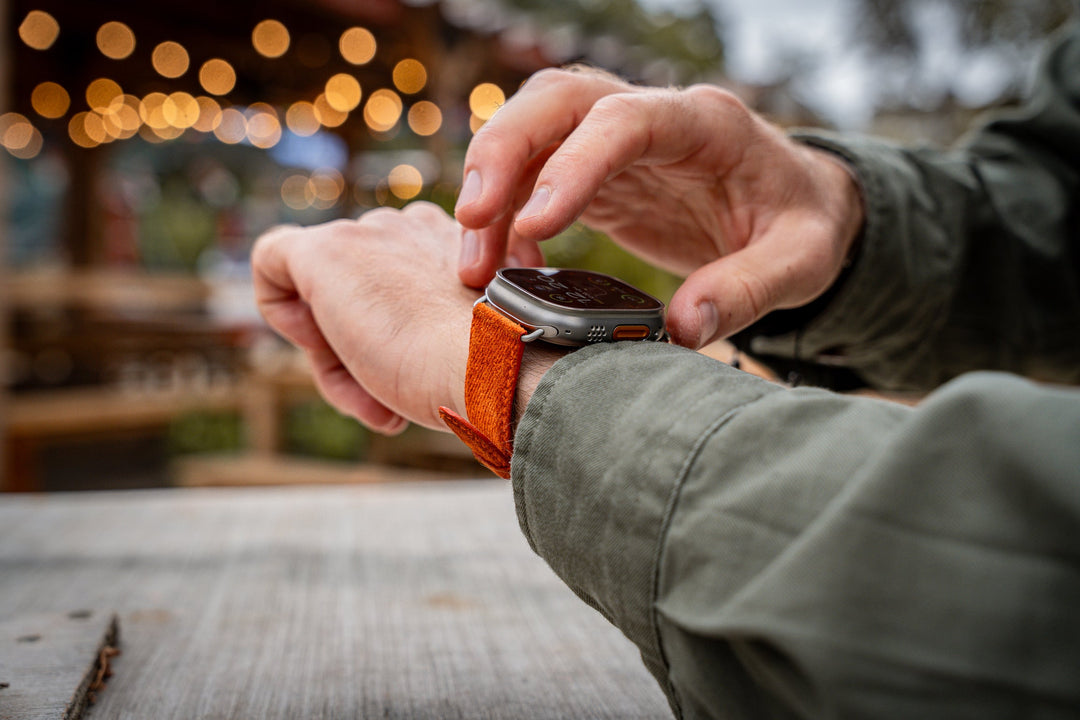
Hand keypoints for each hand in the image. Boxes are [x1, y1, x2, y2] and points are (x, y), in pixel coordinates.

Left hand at [252, 203, 478, 432]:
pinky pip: (271, 261)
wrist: (493, 367)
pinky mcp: (326, 250)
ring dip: (341, 357)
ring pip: (324, 296)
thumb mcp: (472, 343)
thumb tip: (398, 356)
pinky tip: (318, 341)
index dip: (397, 335)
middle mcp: (411, 226)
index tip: (419, 372)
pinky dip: (280, 310)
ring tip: (377, 397)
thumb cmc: (490, 372)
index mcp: (457, 241)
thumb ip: (441, 331)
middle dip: (366, 351)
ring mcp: (369, 233)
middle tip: (393, 398)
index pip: (399, 286)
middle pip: (358, 291)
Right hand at [454, 68, 863, 347]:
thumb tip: (685, 329)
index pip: (627, 120)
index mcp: (706, 123)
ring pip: (532, 131)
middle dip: (503, 151)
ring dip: (491, 190)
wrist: (795, 205)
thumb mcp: (801, 259)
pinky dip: (507, 218)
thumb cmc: (802, 223)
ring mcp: (618, 139)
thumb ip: (749, 288)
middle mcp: (652, 116)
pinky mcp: (598, 172)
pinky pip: (534, 176)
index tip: (537, 222)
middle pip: (558, 100)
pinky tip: (506, 267)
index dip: (575, 164)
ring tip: (473, 266)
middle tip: (470, 219)